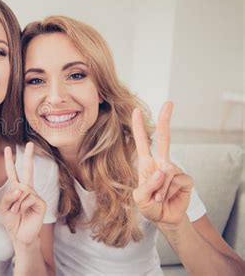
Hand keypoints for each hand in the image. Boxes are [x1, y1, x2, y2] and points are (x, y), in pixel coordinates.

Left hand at [0, 142, 46, 244]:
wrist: (20, 236)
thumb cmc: (12, 221)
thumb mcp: (4, 208)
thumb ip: (8, 196)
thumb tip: (20, 188)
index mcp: (17, 189)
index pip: (13, 172)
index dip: (10, 161)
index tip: (8, 148)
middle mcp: (27, 190)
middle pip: (28, 170)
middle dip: (28, 156)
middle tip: (30, 143)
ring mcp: (35, 195)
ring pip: (23, 190)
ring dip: (16, 202)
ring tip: (16, 212)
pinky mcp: (41, 202)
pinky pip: (29, 197)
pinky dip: (22, 205)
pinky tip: (23, 212)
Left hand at [132, 102, 192, 225]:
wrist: (165, 219)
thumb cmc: (150, 206)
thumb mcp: (140, 198)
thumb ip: (147, 186)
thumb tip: (162, 171)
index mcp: (146, 164)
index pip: (142, 142)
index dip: (139, 127)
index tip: (136, 110)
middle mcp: (160, 163)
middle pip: (164, 138)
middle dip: (166, 119)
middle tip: (169, 102)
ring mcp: (173, 169)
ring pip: (166, 171)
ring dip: (160, 188)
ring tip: (158, 197)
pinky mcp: (185, 178)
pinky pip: (176, 180)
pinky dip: (169, 191)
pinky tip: (168, 197)